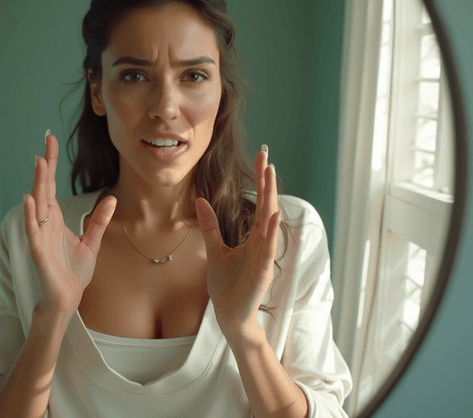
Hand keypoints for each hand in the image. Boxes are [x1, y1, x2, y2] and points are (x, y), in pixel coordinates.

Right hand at [24, 132, 116, 318]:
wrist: (67, 300)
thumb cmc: (74, 274)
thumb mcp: (92, 243)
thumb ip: (99, 221)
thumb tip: (111, 198)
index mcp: (56, 220)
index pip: (51, 186)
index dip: (51, 164)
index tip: (50, 141)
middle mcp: (45, 224)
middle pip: (44, 189)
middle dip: (45, 166)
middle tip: (46, 142)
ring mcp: (40, 237)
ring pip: (38, 205)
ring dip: (38, 184)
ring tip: (39, 163)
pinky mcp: (39, 253)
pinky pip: (34, 231)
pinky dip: (31, 215)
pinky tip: (30, 199)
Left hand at [198, 147, 280, 342]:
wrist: (228, 315)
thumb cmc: (227, 285)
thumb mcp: (214, 249)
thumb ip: (210, 226)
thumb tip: (200, 200)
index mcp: (254, 238)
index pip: (260, 204)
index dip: (261, 181)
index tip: (262, 158)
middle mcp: (263, 244)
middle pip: (267, 208)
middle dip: (266, 183)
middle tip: (266, 158)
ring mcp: (264, 258)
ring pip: (270, 225)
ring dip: (270, 201)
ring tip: (270, 178)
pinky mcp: (262, 273)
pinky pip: (268, 249)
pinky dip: (270, 233)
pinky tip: (272, 217)